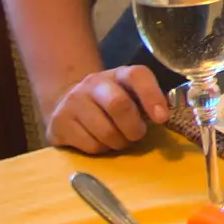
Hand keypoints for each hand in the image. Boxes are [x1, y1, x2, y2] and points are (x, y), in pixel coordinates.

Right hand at [44, 66, 168, 154]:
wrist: (66, 102)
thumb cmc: (109, 101)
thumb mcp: (129, 94)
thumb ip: (147, 101)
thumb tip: (164, 118)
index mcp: (119, 74)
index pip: (138, 75)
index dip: (152, 96)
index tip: (162, 118)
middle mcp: (94, 83)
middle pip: (119, 105)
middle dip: (134, 128)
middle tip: (137, 135)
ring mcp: (73, 102)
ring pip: (105, 131)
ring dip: (119, 142)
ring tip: (119, 139)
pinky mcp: (59, 124)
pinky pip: (90, 145)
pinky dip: (102, 149)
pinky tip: (100, 141)